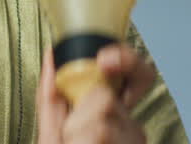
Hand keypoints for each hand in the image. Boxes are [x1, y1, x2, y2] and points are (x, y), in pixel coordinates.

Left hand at [36, 43, 154, 143]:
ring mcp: (132, 142)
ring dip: (75, 139)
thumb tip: (51, 55)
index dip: (127, 61)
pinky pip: (97, 139)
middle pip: (105, 100)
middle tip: (74, 136)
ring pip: (99, 127)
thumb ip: (51, 94)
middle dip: (77, 117)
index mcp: (115, 114)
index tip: (105, 60)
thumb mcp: (52, 130)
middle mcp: (132, 129)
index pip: (139, 75)